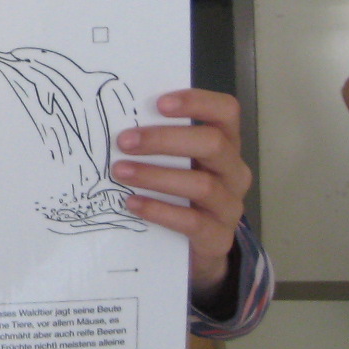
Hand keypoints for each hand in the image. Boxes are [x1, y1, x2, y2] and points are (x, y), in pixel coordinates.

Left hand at [115, 89, 250, 299]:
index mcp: (225, 143)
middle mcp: (233, 171)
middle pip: (213, 144)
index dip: (197, 102)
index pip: (226, 111)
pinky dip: (159, 209)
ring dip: (156, 176)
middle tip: (124, 141)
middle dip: (164, 139)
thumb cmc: (179, 191)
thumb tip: (114, 117)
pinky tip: (132, 203)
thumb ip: (157, 141)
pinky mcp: (218, 236)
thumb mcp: (175, 162)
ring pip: (202, 184)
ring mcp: (230, 205)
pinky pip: (192, 221)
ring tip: (120, 172)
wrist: (195, 246)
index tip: (159, 103)